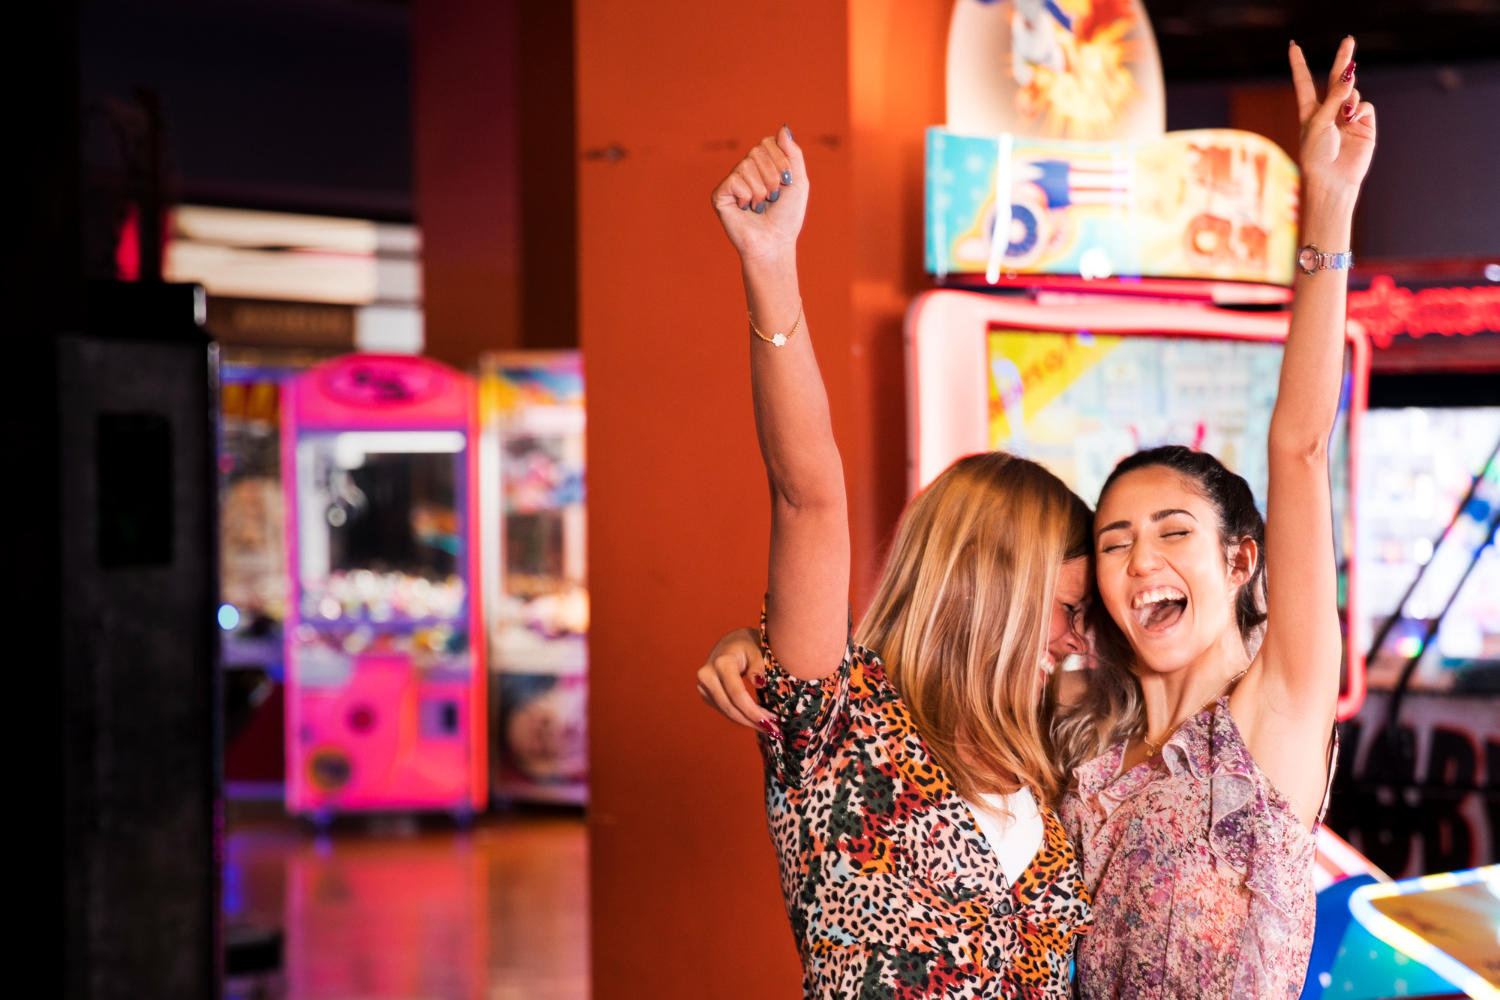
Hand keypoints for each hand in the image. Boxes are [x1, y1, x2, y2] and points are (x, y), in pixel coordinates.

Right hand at [695, 627, 779, 737]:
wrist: (731, 642)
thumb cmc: (748, 644)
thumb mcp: (758, 650)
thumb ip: (759, 667)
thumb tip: (759, 684)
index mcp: (721, 662)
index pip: (737, 694)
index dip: (753, 712)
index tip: (771, 722)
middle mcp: (707, 675)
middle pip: (730, 706)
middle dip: (752, 721)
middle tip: (774, 730)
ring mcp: (703, 685)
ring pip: (726, 711)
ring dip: (748, 721)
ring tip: (769, 727)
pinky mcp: (705, 693)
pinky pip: (724, 709)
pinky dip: (740, 716)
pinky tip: (756, 720)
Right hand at [709, 126, 806, 265]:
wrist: (775, 242)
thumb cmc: (787, 216)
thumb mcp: (798, 181)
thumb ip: (793, 154)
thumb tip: (783, 128)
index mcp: (763, 163)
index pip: (768, 142)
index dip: (781, 160)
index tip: (786, 181)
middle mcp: (745, 168)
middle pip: (757, 151)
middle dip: (772, 176)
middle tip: (773, 197)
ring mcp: (732, 181)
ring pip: (746, 167)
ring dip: (761, 190)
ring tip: (760, 205)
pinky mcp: (720, 194)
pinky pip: (735, 181)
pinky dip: (747, 196)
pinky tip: (746, 209)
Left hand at [1290, 38, 1374, 196]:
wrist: (1333, 178)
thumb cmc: (1317, 154)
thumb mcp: (1319, 122)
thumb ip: (1334, 97)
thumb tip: (1350, 74)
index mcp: (1309, 111)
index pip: (1305, 82)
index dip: (1299, 65)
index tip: (1293, 47)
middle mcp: (1329, 111)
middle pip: (1336, 79)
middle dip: (1343, 60)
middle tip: (1348, 40)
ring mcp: (1347, 117)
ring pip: (1353, 92)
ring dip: (1348, 97)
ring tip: (1343, 115)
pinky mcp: (1364, 124)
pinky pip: (1364, 106)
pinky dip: (1359, 109)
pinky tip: (1352, 119)